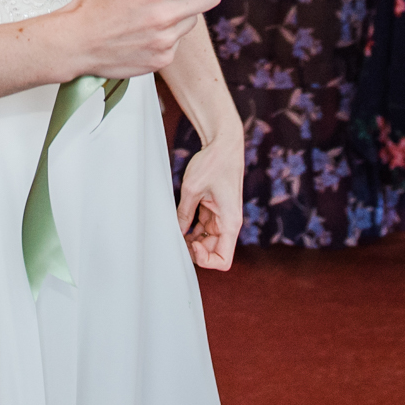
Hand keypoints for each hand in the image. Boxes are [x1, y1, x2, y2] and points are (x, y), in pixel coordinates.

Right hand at [50, 0, 229, 82]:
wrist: (76, 44)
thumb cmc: (93, 4)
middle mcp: (164, 17)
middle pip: (210, 0)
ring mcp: (165, 41)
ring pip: (193, 20)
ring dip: (184, 12)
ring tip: (156, 11)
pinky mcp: (163, 59)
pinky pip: (178, 41)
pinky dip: (169, 33)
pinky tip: (146, 31)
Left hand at [177, 134, 241, 271]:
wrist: (224, 144)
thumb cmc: (214, 163)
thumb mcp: (192, 189)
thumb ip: (183, 214)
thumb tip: (175, 232)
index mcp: (230, 222)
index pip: (224, 260)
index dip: (205, 260)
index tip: (190, 244)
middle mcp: (229, 223)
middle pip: (213, 252)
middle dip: (194, 251)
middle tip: (174, 239)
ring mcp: (222, 218)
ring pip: (207, 241)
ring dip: (191, 241)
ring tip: (173, 231)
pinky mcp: (215, 211)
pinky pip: (204, 229)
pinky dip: (192, 230)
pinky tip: (178, 224)